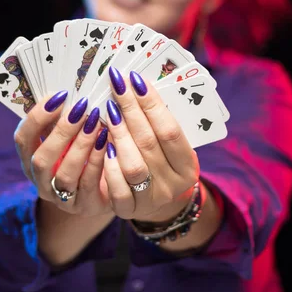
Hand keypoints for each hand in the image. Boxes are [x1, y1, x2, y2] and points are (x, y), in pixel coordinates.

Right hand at [14, 90, 112, 216]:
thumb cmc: (86, 149)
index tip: (59, 96)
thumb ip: (64, 117)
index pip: (22, 139)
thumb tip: (70, 89)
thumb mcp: (70, 134)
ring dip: (80, 146)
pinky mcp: (86, 206)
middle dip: (61, 132)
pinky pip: (89, 185)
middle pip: (41, 160)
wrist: (110, 184)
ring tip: (96, 123)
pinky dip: (97, 161)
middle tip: (81, 109)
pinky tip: (107, 142)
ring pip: (64, 175)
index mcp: (30, 159)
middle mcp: (41, 182)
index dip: (37, 117)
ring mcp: (62, 198)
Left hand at [103, 67, 199, 221]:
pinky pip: (117, 189)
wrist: (156, 201)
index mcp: (188, 166)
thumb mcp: (170, 146)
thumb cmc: (162, 162)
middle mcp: (173, 185)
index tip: (136, 80)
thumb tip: (137, 86)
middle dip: (131, 110)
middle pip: (149, 143)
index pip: (170, 130)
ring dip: (118, 135)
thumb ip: (158, 123)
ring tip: (109, 112)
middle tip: (117, 86)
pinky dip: (109, 165)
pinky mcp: (128, 210)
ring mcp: (151, 199)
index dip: (152, 104)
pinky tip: (104, 145)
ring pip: (133, 166)